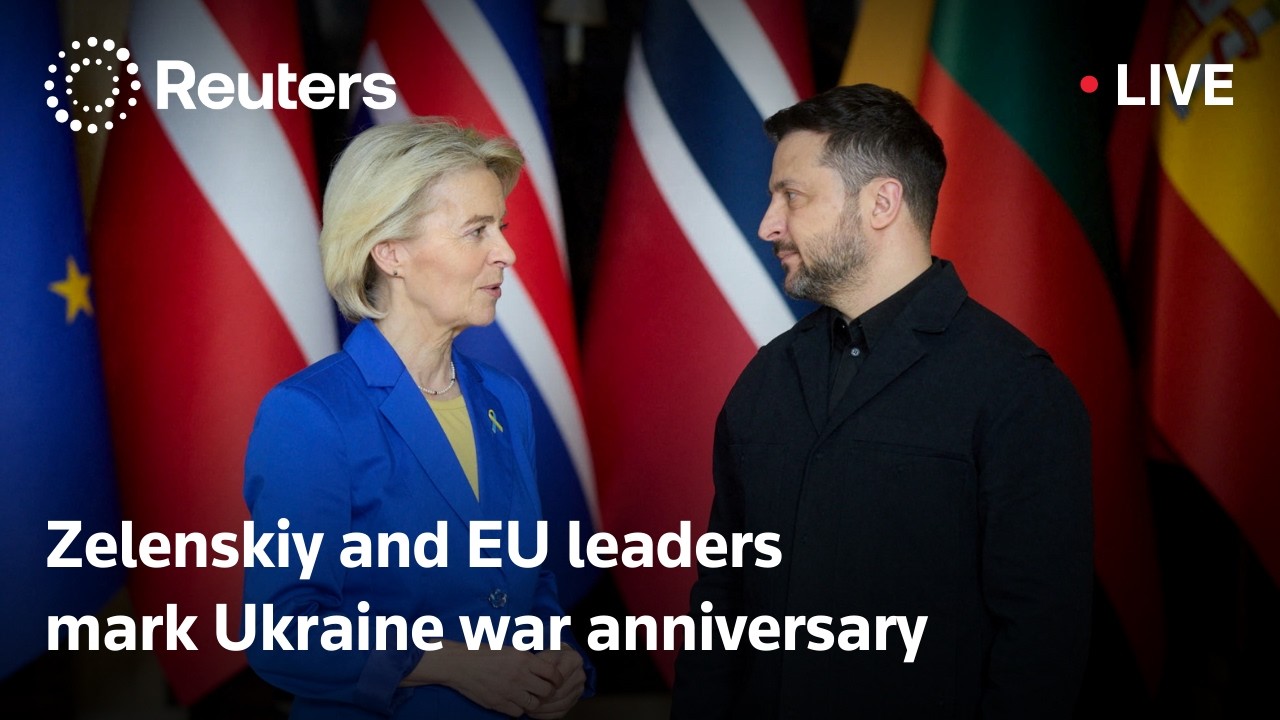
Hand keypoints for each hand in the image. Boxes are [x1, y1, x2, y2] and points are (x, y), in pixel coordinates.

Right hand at [404, 641, 563, 716]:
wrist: (460, 664)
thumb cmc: (484, 653)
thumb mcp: (510, 649)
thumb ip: (527, 659)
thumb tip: (543, 667)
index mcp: (524, 659)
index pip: (553, 673)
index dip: (557, 679)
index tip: (556, 681)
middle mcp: (519, 676)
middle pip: (547, 691)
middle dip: (547, 692)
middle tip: (543, 691)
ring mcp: (509, 691)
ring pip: (534, 704)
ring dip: (533, 701)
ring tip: (528, 696)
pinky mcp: (498, 703)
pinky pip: (518, 712)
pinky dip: (519, 709)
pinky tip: (514, 701)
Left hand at [527, 649, 585, 718]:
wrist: (560, 660)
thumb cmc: (550, 657)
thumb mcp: (544, 655)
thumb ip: (539, 665)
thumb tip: (530, 680)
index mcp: (573, 660)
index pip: (558, 676)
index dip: (543, 683)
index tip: (529, 687)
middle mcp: (580, 675)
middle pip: (560, 692)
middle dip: (542, 699)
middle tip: (527, 700)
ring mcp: (579, 689)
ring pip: (561, 704)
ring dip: (543, 709)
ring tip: (529, 707)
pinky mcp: (574, 701)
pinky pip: (561, 712)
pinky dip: (547, 714)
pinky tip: (535, 712)